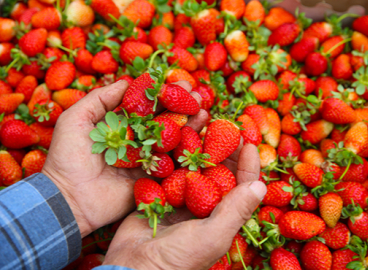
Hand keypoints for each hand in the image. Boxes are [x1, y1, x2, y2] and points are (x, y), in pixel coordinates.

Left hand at [41, 80, 206, 236]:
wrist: (69, 198)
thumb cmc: (68, 157)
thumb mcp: (76, 120)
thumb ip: (100, 99)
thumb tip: (126, 81)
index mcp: (120, 125)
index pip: (145, 106)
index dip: (161, 95)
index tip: (176, 83)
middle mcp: (136, 141)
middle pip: (163, 121)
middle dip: (181, 107)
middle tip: (197, 96)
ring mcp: (146, 160)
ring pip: (172, 140)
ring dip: (189, 125)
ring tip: (203, 111)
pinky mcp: (152, 179)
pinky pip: (172, 163)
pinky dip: (187, 151)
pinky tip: (201, 137)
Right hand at [102, 143, 266, 269]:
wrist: (133, 266)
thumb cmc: (177, 258)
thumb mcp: (212, 236)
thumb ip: (235, 211)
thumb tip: (260, 186)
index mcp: (223, 217)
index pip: (243, 187)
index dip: (248, 165)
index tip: (250, 143)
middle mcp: (205, 207)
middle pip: (220, 172)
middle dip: (225, 150)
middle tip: (225, 128)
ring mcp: (182, 200)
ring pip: (196, 168)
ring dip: (200, 148)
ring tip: (203, 127)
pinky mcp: (161, 194)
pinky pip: (172, 170)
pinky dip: (176, 155)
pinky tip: (178, 138)